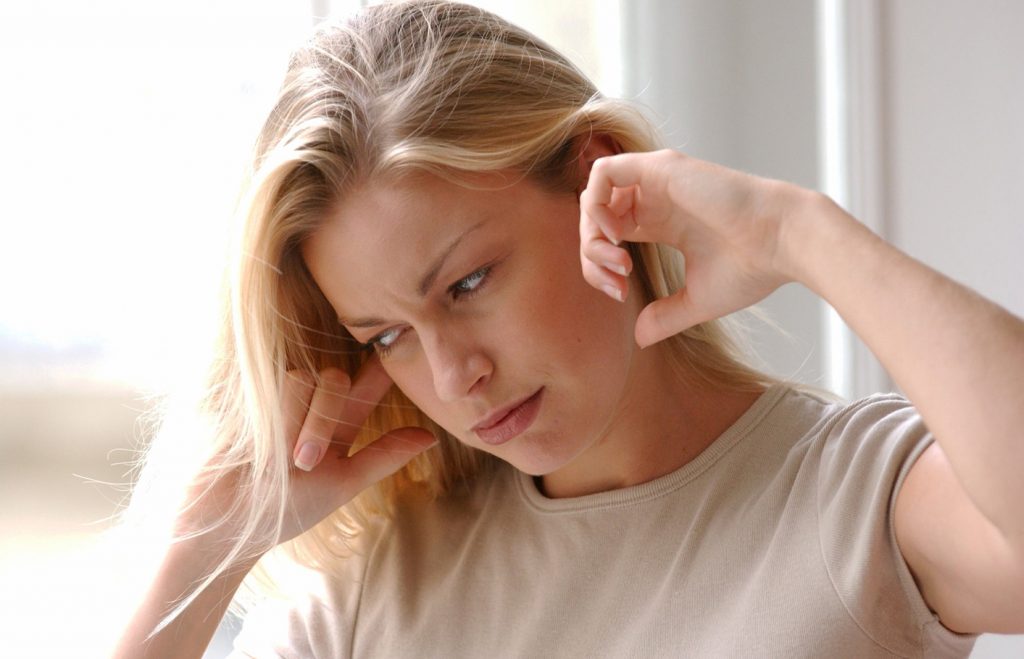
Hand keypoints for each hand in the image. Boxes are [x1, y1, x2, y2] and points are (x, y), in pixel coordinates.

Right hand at [177, 356, 434, 554]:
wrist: (225, 524)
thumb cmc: (286, 511)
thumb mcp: (341, 484)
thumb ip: (384, 456)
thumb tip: (431, 436)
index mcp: (334, 424)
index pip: (362, 387)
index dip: (380, 368)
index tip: (402, 340)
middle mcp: (306, 405)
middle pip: (333, 379)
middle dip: (323, 419)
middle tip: (304, 460)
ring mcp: (274, 398)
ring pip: (303, 379)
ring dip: (294, 423)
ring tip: (276, 459)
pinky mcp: (244, 396)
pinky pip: (270, 386)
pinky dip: (271, 420)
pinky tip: (255, 446)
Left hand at [579, 149, 800, 346]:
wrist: (782, 243)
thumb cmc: (752, 268)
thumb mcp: (697, 300)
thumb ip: (665, 316)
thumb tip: (638, 338)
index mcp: (663, 222)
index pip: (610, 236)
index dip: (601, 268)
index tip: (622, 295)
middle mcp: (656, 198)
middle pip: (596, 217)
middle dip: (591, 254)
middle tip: (615, 282)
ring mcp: (657, 180)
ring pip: (594, 195)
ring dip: (591, 233)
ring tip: (616, 260)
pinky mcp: (660, 168)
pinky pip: (602, 174)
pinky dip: (596, 206)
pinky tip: (616, 236)